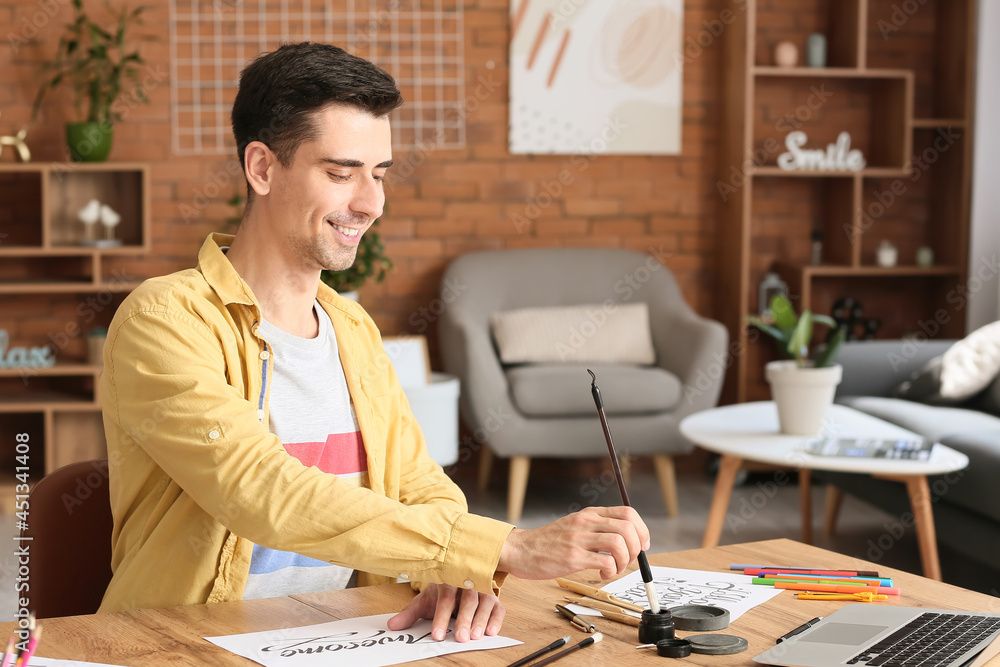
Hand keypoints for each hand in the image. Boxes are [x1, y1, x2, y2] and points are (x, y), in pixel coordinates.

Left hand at [387, 583, 505, 642]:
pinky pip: (498, 607)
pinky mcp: (494, 597)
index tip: (437, 635)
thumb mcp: (425, 601)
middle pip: (468, 600)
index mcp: (448, 581)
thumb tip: (392, 626)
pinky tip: (491, 631)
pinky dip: (496, 619)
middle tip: (461, 638)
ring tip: (475, 636)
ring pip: (485, 602)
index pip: (445, 599)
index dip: (441, 617)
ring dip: (481, 619)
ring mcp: (482, 589)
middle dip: (464, 620)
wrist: (459, 576)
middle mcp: (467, 583)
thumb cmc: (441, 593)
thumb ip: (409, 614)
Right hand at [497, 506, 649, 579]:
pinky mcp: (572, 557)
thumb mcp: (575, 526)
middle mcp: (586, 522)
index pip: (628, 513)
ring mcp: (579, 538)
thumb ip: (597, 529)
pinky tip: (602, 574)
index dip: (642, 530)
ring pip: (619, 542)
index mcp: (589, 514)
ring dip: (625, 560)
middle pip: (628, 527)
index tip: (642, 545)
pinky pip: (605, 561)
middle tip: (629, 560)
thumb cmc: (549, 542)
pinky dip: (611, 571)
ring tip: (615, 568)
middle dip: (637, 548)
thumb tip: (627, 541)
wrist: (521, 550)